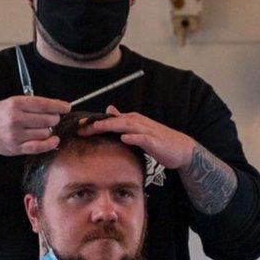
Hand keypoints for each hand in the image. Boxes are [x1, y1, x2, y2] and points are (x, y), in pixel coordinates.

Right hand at [0, 95, 70, 155]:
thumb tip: (58, 106)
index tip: (67, 107)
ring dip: (49, 131)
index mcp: (16, 103)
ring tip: (42, 128)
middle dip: (54, 119)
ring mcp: (16, 134)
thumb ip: (33, 104)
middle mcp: (16, 118)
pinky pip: (39, 147)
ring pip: (45, 133)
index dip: (59, 106)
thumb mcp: (12, 102)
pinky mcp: (16, 148)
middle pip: (48, 119)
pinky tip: (54, 140)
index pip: (44, 104)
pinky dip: (50, 144)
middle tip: (52, 119)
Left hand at [79, 105, 195, 169]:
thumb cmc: (158, 141)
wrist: (180, 149)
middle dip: (97, 123)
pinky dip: (134, 137)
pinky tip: (124, 138)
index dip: (94, 122)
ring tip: (97, 128)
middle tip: (81, 128)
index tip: (78, 126)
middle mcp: (138, 122)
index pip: (110, 119)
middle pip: (114, 121)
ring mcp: (147, 131)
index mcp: (132, 120)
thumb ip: (123, 121)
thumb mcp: (138, 129)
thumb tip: (110, 110)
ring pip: (126, 126)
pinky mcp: (154, 141)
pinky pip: (143, 138)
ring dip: (111, 126)